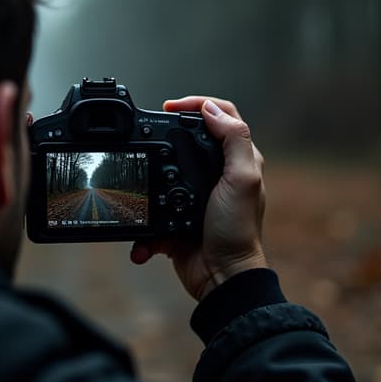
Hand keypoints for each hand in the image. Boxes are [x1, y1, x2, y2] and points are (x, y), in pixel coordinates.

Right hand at [130, 97, 266, 300]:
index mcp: (238, 161)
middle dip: (168, 133)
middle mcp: (219, 175)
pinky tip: (144, 225)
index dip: (198, 104)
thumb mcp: (242, 180)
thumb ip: (233, 141)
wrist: (221, 277)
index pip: (222, 117)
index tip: (171, 106)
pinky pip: (154, 211)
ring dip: (150, 175)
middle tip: (149, 129)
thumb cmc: (237, 231)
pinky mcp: (177, 218)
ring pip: (166, 172)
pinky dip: (146, 220)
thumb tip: (212, 110)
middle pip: (191, 139)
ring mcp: (196, 196)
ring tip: (138, 176)